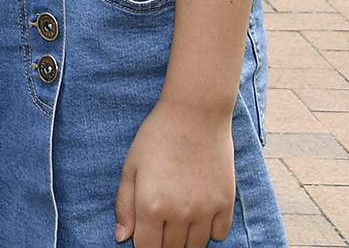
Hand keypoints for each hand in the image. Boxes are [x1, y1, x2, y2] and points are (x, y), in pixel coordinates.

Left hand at [115, 97, 236, 247]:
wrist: (195, 115)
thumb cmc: (156, 137)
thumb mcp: (131, 167)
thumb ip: (125, 205)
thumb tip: (121, 238)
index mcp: (151, 206)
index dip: (144, 246)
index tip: (145, 237)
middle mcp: (180, 214)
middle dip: (164, 244)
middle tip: (161, 227)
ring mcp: (206, 210)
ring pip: (197, 246)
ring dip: (186, 240)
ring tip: (178, 221)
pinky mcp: (226, 203)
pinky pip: (220, 235)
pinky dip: (210, 231)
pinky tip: (200, 214)